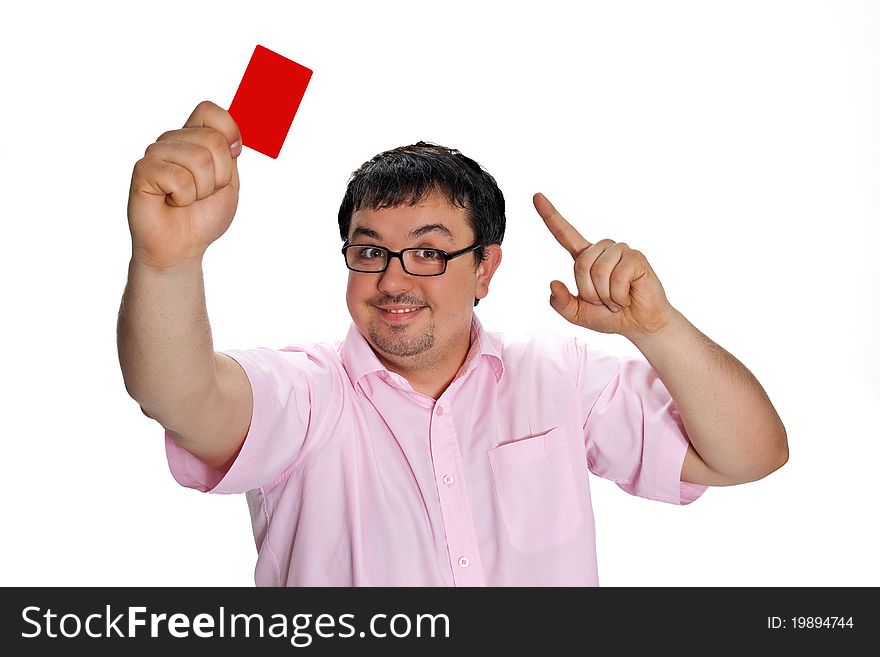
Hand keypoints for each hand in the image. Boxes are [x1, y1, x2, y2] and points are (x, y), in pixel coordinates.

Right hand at [127, 101, 241, 269]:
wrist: (183, 247)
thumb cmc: (203, 216)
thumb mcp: (228, 183)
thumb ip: (229, 154)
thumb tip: (229, 134)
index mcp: (193, 138)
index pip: (210, 111)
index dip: (228, 132)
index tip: (232, 158)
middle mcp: (172, 142)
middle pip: (213, 140)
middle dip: (220, 176)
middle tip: (203, 192)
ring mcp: (156, 155)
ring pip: (199, 160)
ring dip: (202, 190)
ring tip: (186, 199)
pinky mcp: (143, 172)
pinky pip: (179, 178)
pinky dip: (184, 198)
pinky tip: (172, 203)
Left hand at [534, 192, 674, 336]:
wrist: (639, 324)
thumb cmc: (610, 316)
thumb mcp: (577, 314)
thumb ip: (560, 303)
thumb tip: (553, 283)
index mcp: (585, 258)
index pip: (564, 234)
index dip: (550, 216)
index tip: (537, 197)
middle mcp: (602, 250)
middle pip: (581, 264)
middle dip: (589, 291)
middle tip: (604, 301)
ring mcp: (620, 251)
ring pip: (599, 271)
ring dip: (605, 295)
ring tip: (617, 299)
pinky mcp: (636, 258)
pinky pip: (617, 277)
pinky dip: (618, 295)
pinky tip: (627, 297)